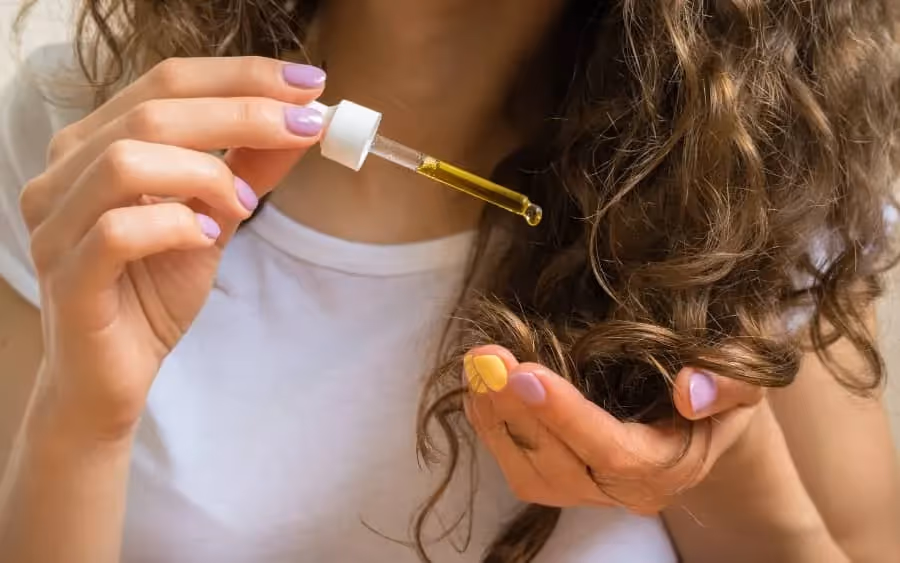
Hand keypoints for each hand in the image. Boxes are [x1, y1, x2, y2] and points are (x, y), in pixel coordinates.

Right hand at [19, 57, 326, 439]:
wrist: (114, 375)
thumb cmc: (154, 290)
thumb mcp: (213, 218)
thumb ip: (247, 170)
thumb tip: (301, 123)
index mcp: (95, 145)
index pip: (167, 82)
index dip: (241, 76)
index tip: (309, 83)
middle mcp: (64, 173)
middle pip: (152, 111)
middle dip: (243, 111)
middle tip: (305, 126)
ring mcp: (55, 225)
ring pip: (126, 161)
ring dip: (205, 173)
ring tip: (242, 206)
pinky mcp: (66, 277)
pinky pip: (117, 232)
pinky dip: (174, 226)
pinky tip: (204, 239)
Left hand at [463, 345, 764, 513]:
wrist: (708, 423)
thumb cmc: (724, 395)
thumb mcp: (748, 381)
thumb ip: (729, 386)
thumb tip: (688, 389)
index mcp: (670, 468)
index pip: (612, 453)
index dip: (565, 416)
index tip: (525, 373)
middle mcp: (625, 492)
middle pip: (560, 466)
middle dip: (516, 411)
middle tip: (486, 357)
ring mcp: (590, 492)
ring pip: (530, 474)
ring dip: (495, 419)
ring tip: (477, 366)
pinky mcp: (564, 481)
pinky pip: (519, 466)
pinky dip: (492, 427)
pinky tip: (479, 388)